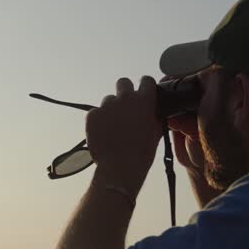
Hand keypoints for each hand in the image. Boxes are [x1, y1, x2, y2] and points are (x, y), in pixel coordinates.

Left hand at [85, 76, 161, 195]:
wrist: (120, 167)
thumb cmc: (141, 153)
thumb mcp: (156, 131)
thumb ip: (154, 115)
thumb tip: (153, 111)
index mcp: (144, 100)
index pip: (146, 80)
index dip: (145, 87)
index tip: (143, 93)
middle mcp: (125, 98)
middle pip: (123, 83)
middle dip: (125, 91)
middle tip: (125, 107)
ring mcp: (107, 105)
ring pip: (108, 100)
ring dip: (111, 109)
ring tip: (114, 127)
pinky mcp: (92, 115)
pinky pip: (95, 112)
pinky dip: (98, 120)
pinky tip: (103, 133)